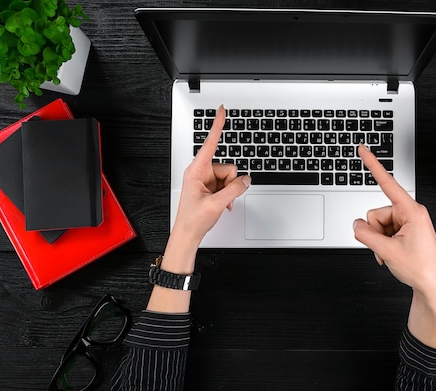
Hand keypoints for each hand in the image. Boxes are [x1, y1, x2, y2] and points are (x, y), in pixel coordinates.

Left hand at [171, 105, 250, 249]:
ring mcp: (206, 180)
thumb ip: (235, 190)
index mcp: (196, 171)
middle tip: (224, 199)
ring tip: (221, 203)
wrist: (188, 234)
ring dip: (230, 191)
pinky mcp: (211, 187)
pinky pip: (228, 184)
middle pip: (228, 167)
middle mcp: (201, 172)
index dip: (217, 126)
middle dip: (231, 183)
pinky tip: (223, 204)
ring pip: (230, 176)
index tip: (221, 110)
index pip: (209, 143)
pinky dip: (229, 194)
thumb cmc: (193, 219)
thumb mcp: (217, 204)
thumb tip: (246, 180)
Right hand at [353, 144, 435, 347]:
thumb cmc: (421, 268)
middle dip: (375, 232)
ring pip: (377, 224)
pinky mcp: (405, 231)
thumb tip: (355, 225)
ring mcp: (407, 223)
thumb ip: (365, 234)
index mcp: (411, 211)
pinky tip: (391, 254)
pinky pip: (383, 232)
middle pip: (376, 213)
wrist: (432, 286)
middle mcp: (410, 213)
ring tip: (391, 253)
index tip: (363, 149)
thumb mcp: (387, 251)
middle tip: (386, 248)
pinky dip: (382, 244)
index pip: (387, 183)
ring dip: (379, 240)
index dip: (373, 165)